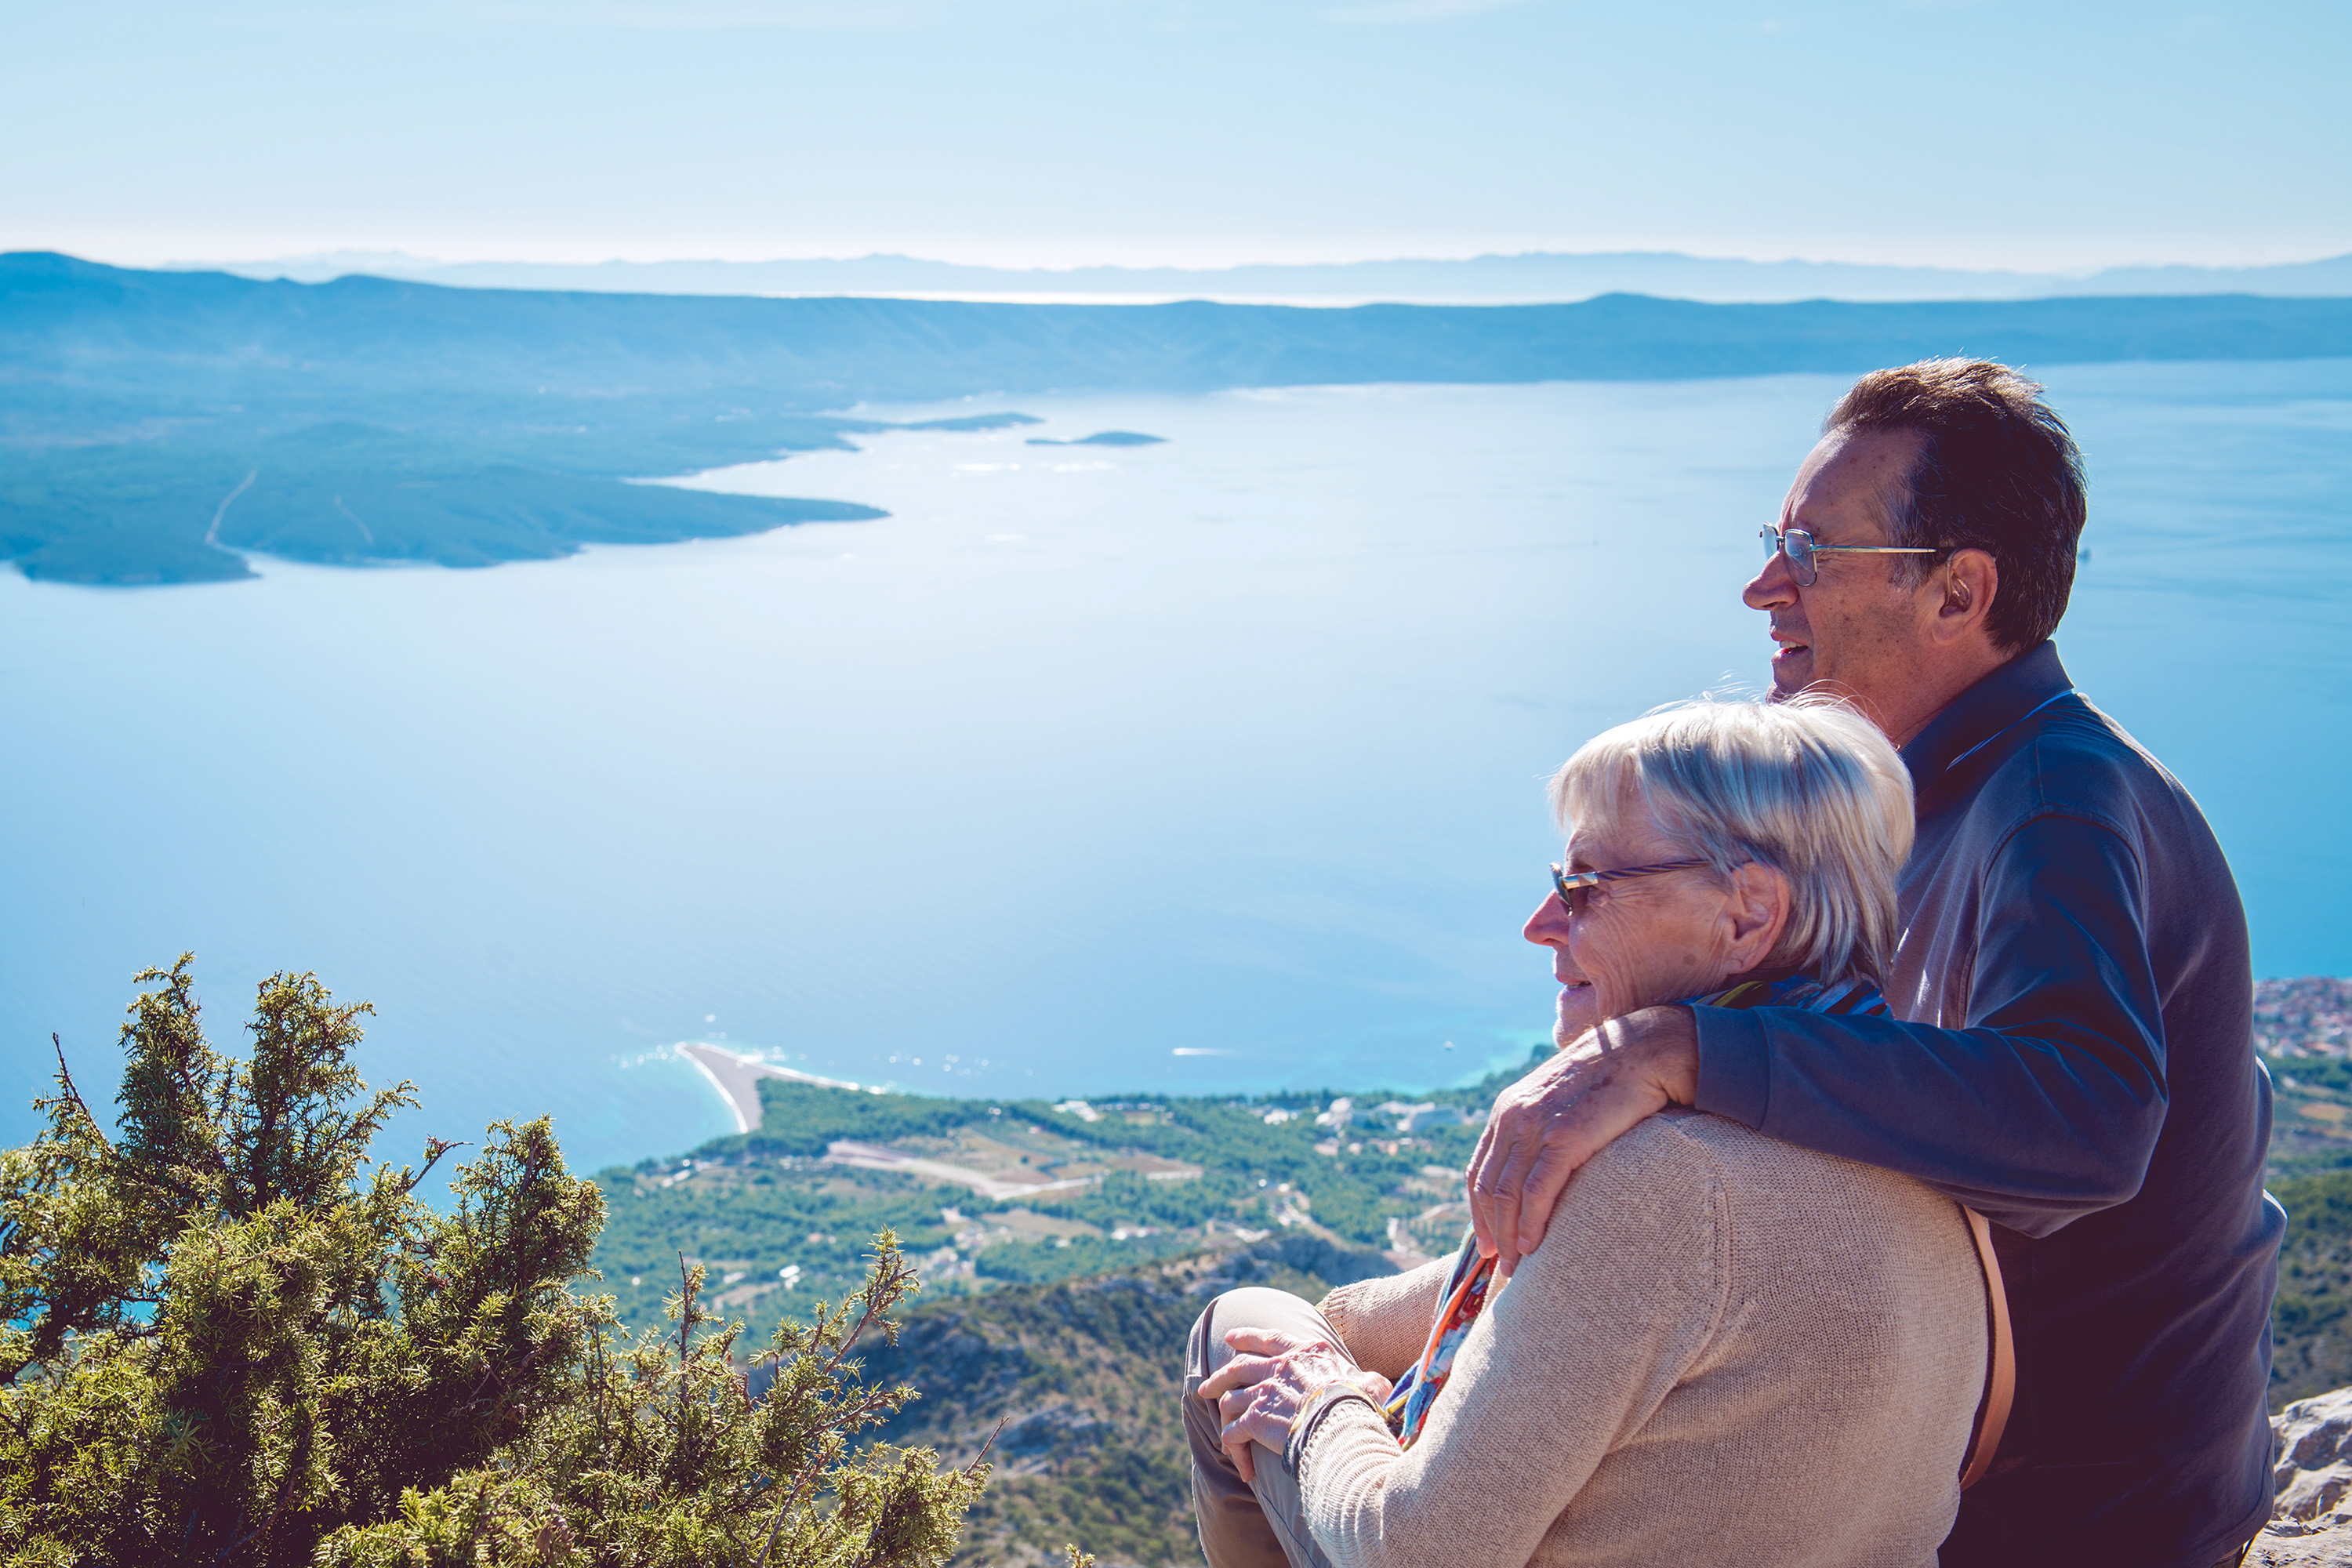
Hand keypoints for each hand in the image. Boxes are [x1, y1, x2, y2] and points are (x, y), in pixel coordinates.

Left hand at [1194, 1327, 1391, 1483]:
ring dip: (1224, 1414)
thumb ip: (1367, 1381)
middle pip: (1239, 1366)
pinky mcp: (1255, 1418)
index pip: (1270, 1339)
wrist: (1344, 1427)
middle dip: (1220, 1376)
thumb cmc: (1361, 1407)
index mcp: (1306, 1353)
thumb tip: (1379, 1384)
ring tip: (1221, 1427)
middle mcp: (1280, 1367)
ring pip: (1230, 1398)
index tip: (1231, 1338)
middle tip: (1207, 1385)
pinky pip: (1233, 1433)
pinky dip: (1234, 1448)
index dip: (1248, 1337)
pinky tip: (1243, 1467)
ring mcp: (1264, 1390)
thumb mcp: (1369, 1385)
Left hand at [1466, 1006, 1699, 1281]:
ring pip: (1508, 1194)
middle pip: (1489, 1188)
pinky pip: (1537, 1191)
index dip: (1479, 1213)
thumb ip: (1542, 1130)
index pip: (1480, 1172)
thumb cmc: (1608, 1082)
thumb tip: (1539, 1171)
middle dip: (1493, 1232)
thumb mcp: (1560, 1102)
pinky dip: (1531, 1223)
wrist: (1641, 1052)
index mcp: (1507, 1110)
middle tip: (1503, 1266)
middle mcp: (1513, 1117)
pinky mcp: (1565, 1138)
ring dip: (1509, 1236)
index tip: (1488, 1244)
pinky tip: (1535, 1245)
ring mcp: (1537, 1126)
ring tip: (1519, 1267)